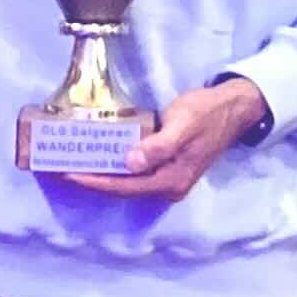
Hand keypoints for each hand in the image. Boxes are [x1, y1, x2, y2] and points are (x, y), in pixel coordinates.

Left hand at [65, 76, 270, 202]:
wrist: (233, 108)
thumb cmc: (207, 112)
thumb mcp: (183, 124)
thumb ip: (158, 146)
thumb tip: (130, 164)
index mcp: (172, 179)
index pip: (125, 186)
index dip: (96, 182)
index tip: (70, 173)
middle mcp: (169, 185)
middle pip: (124, 188)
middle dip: (94, 180)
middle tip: (63, 169)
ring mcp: (169, 178)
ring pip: (129, 182)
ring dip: (102, 175)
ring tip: (74, 164)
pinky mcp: (167, 167)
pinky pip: (136, 172)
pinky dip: (116, 166)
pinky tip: (100, 156)